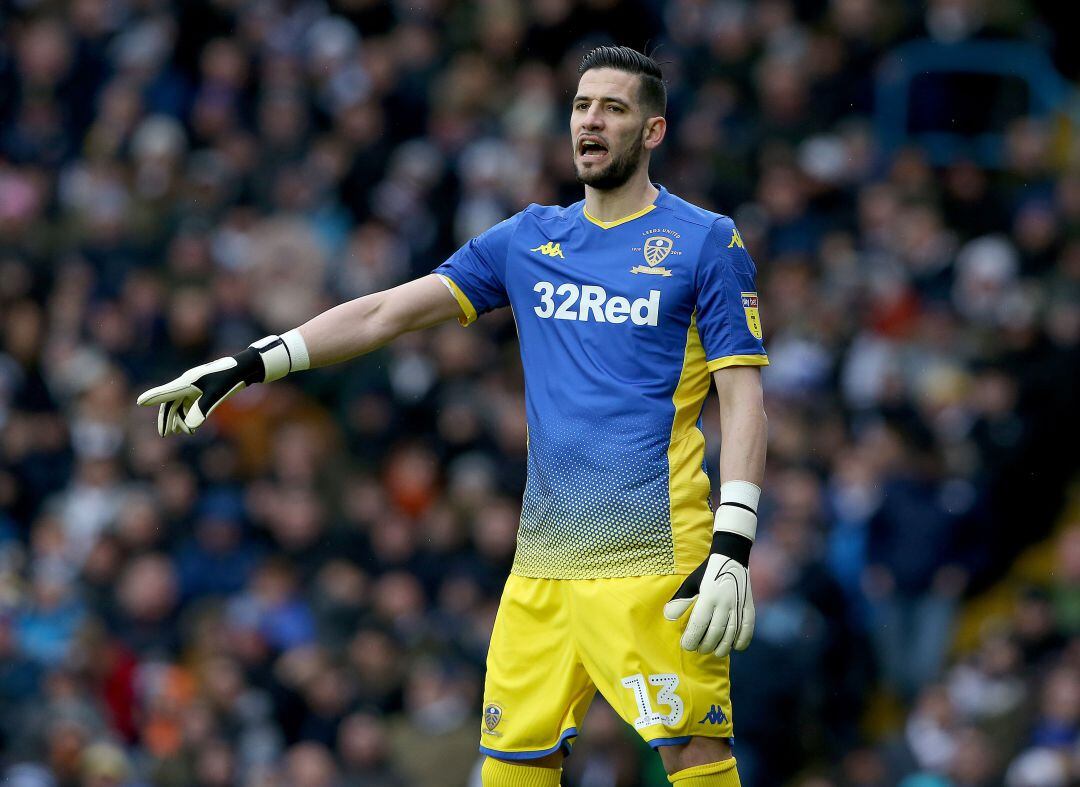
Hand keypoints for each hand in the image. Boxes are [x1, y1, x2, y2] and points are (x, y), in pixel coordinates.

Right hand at [137, 332, 307, 435]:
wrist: (244, 369)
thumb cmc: (230, 378)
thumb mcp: (216, 395)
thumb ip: (201, 411)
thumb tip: (189, 427)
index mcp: (188, 382)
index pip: (166, 392)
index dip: (153, 397)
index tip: (139, 401)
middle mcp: (188, 384)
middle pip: (170, 402)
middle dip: (166, 419)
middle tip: (164, 434)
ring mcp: (194, 388)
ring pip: (179, 406)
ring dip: (178, 419)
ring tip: (179, 432)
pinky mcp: (202, 391)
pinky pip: (189, 406)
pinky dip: (187, 417)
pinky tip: (189, 428)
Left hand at [664, 552, 754, 657]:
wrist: (731, 557)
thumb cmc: (706, 572)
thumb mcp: (691, 583)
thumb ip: (681, 600)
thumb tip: (669, 617)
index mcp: (708, 596)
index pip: (699, 624)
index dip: (692, 638)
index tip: (686, 645)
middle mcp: (724, 602)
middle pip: (715, 632)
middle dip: (706, 645)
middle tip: (699, 649)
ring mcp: (738, 605)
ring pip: (732, 633)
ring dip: (723, 647)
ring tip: (715, 652)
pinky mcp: (749, 605)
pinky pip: (748, 627)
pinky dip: (743, 640)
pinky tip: (735, 647)